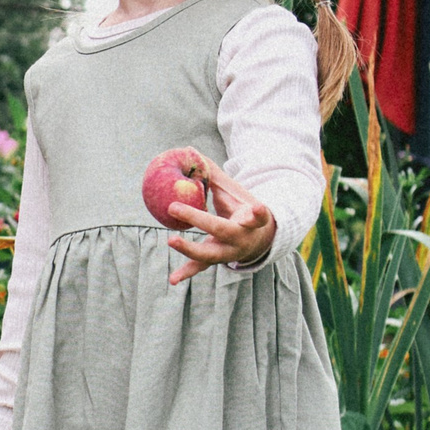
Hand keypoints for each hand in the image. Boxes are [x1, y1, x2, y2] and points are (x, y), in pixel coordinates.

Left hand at [164, 155, 275, 286]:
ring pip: (210, 254)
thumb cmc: (242, 208)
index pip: (257, 216)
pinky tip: (173, 279)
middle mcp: (243, 239)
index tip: (257, 208)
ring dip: (189, 249)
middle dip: (199, 220)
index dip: (257, 214)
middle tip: (174, 207)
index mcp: (252, 220)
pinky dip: (187, 272)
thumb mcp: (234, 191)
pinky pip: (202, 267)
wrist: (259, 239)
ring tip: (171, 240)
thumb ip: (213, 173)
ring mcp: (230, 253)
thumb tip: (188, 150)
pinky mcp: (218, 260)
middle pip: (222, 230)